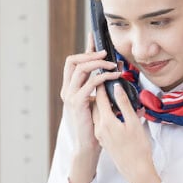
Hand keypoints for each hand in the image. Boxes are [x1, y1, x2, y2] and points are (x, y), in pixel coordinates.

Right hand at [60, 33, 120, 152]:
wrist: (88, 145)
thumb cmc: (95, 124)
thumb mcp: (98, 101)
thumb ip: (100, 87)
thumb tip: (113, 71)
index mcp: (70, 88)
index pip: (73, 62)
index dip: (84, 49)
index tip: (94, 37)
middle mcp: (67, 90)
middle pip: (73, 61)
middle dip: (90, 53)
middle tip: (107, 53)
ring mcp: (70, 96)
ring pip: (80, 69)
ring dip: (98, 63)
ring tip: (113, 65)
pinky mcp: (77, 103)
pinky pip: (90, 83)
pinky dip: (103, 77)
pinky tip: (115, 77)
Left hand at [93, 83, 160, 182]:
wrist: (136, 170)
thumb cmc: (138, 148)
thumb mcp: (133, 123)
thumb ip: (124, 104)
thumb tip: (117, 88)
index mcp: (106, 122)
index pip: (101, 98)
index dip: (103, 84)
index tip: (105, 74)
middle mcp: (99, 128)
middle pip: (97, 104)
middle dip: (102, 92)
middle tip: (108, 81)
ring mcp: (101, 135)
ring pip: (98, 113)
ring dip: (103, 103)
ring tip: (112, 95)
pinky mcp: (105, 140)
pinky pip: (101, 122)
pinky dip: (106, 113)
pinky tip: (115, 112)